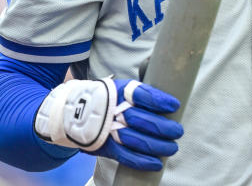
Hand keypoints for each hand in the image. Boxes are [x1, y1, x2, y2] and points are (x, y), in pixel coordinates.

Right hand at [35, 77, 182, 170]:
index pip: (142, 94)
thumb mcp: (122, 88)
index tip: (174, 105)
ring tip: (172, 148)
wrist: (73, 111)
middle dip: (163, 127)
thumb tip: (171, 99)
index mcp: (121, 91)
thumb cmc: (109, 98)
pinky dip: (142, 161)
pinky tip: (156, 163)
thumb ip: (143, 93)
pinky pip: (125, 156)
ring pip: (136, 139)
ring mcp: (108, 129)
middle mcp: (113, 109)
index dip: (159, 100)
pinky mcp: (105, 146)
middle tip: (178, 131)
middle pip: (141, 119)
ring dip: (157, 146)